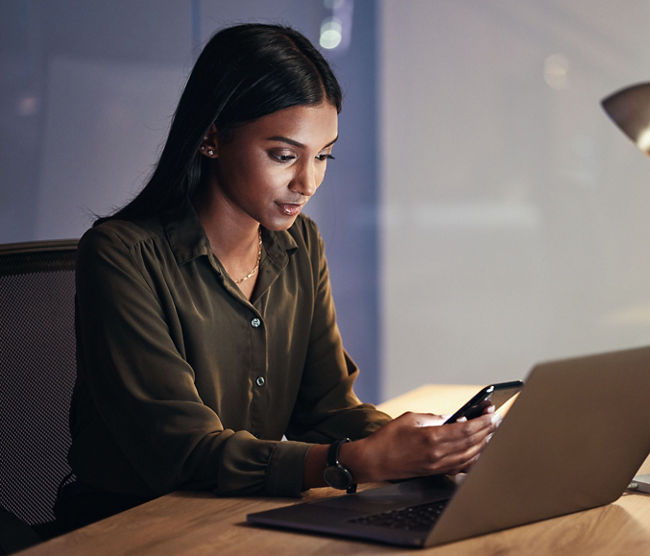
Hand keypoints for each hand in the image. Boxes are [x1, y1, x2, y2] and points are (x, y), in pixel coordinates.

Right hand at [340, 411, 498, 482]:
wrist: (375, 461)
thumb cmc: (388, 438)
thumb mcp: (410, 418)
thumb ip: (433, 418)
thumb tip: (452, 418)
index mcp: (431, 438)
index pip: (466, 430)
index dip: (482, 422)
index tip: (493, 413)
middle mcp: (438, 455)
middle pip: (472, 443)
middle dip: (488, 430)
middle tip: (498, 419)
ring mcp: (438, 466)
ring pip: (470, 456)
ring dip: (484, 444)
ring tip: (492, 432)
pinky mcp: (436, 472)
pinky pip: (462, 466)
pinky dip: (474, 457)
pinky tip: (479, 449)